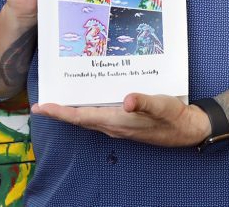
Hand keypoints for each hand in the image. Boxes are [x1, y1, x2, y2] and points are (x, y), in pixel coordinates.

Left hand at [31, 93, 210, 146]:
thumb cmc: (175, 117)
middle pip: (79, 119)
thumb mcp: (162, 105)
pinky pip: (98, 116)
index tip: (41, 107)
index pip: (81, 117)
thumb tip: (128, 101)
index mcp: (117, 121)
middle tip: (40, 104)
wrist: (189, 129)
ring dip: (70, 111)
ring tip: (56, 100)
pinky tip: (85, 99)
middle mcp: (113, 126)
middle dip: (59, 112)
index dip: (60, 113)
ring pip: (88, 118)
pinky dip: (85, 109)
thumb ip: (145, 102)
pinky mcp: (124, 123)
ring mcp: (118, 126)